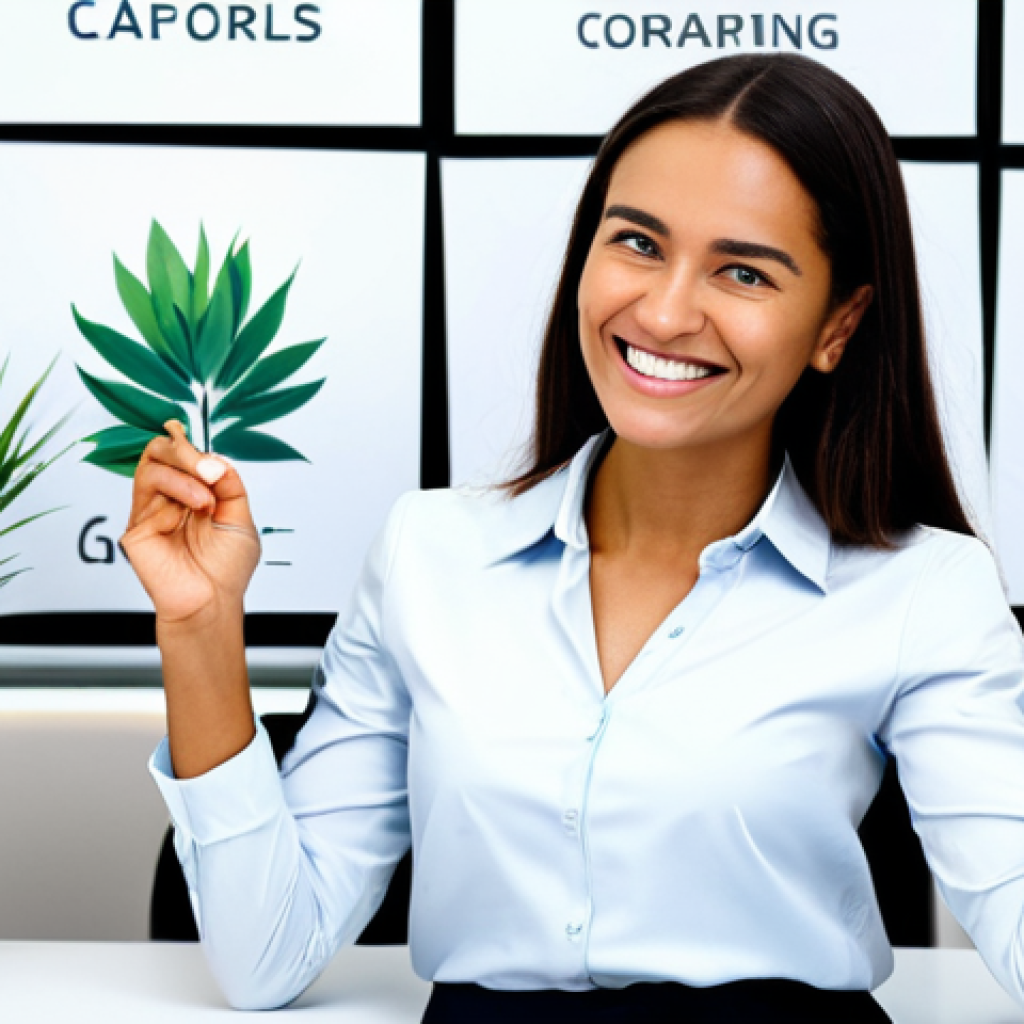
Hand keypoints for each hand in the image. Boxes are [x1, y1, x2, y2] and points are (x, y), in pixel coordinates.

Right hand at [121, 421, 260, 624]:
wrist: (213, 602)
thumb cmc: (226, 570)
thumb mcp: (241, 519)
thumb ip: (230, 486)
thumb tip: (216, 460)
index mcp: (195, 495)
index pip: (185, 456)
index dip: (193, 446)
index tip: (210, 456)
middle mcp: (171, 499)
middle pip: (161, 452)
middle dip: (185, 451)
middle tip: (206, 469)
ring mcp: (151, 511)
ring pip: (152, 466)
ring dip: (184, 475)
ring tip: (205, 501)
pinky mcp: (137, 526)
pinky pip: (147, 493)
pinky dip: (174, 495)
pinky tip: (192, 514)